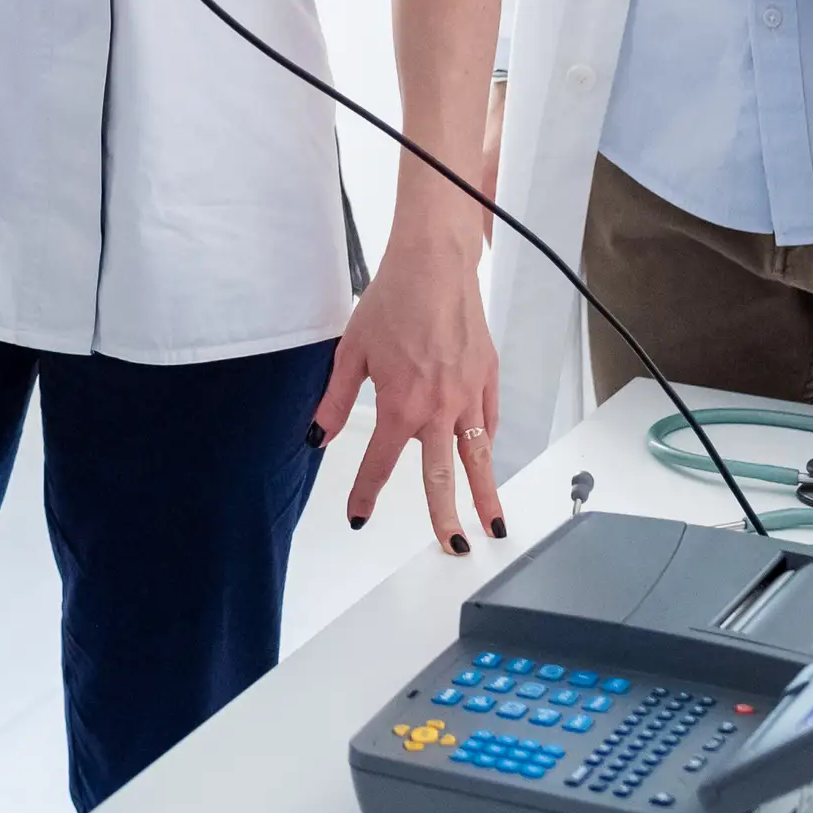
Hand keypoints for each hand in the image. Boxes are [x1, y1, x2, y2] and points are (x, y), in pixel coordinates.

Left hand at [312, 239, 508, 556]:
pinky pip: (489, 423)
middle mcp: (440, 407)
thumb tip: (319, 437)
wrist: (435, 264)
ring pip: (479, 457)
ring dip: (485, 495)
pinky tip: (486, 460)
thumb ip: (336, 401)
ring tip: (493, 526)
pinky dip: (487, 445)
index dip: (366, 494)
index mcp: (402, 404)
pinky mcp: (489, 378)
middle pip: (443, 476)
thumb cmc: (393, 299)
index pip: (381, 463)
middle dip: (446, 517)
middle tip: (452, 549)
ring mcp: (469, 395)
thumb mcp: (352, 351)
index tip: (358, 516)